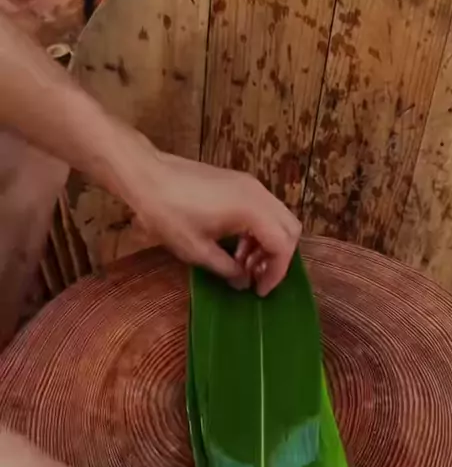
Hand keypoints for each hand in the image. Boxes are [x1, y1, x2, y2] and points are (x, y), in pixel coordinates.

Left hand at [124, 144, 301, 296]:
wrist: (146, 175)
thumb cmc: (169, 213)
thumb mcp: (197, 250)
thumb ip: (226, 269)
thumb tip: (243, 282)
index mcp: (252, 209)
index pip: (282, 245)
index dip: (275, 272)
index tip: (260, 291)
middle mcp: (259, 193)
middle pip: (289, 229)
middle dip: (278, 258)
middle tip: (257, 278)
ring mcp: (250, 185)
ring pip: (277, 218)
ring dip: (267, 244)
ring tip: (243, 266)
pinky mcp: (239, 183)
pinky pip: (263, 209)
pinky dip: (258, 231)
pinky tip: (236, 247)